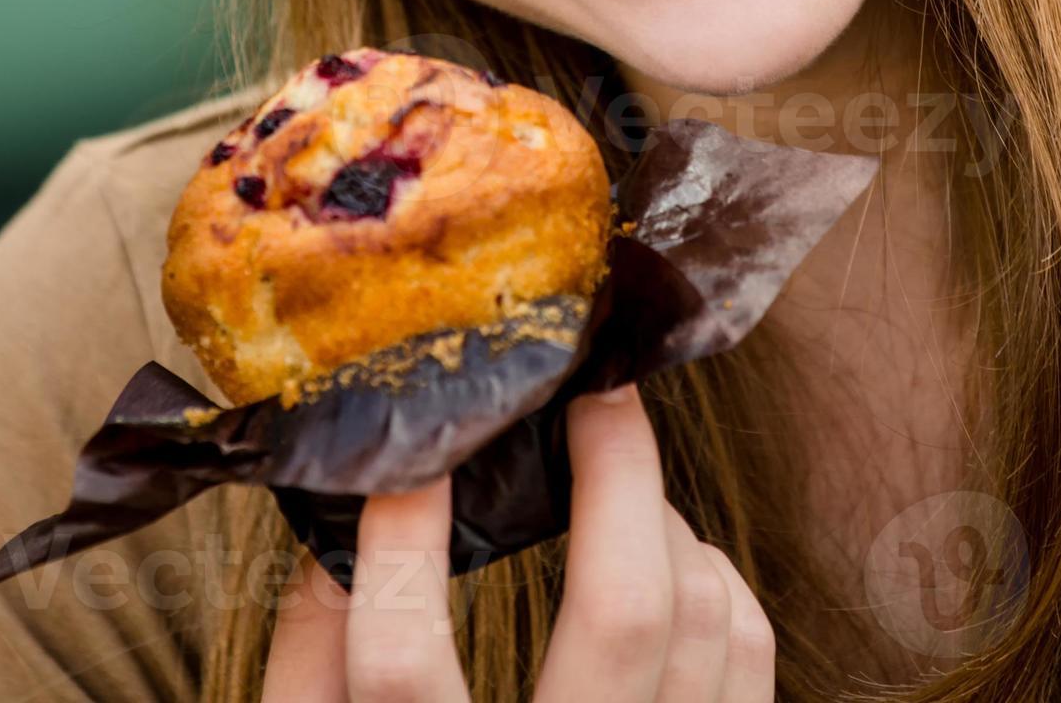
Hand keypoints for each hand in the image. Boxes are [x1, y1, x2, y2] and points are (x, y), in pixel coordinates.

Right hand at [260, 383, 773, 699]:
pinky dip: (716, 583)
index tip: (406, 450)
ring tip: (613, 471)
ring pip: (704, 623)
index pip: (404, 670)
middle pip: (619, 616)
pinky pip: (750, 660)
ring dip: (665, 521)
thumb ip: (309, 656)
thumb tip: (345, 510)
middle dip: (614, 473)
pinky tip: (663, 555)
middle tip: (588, 390)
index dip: (399, 545)